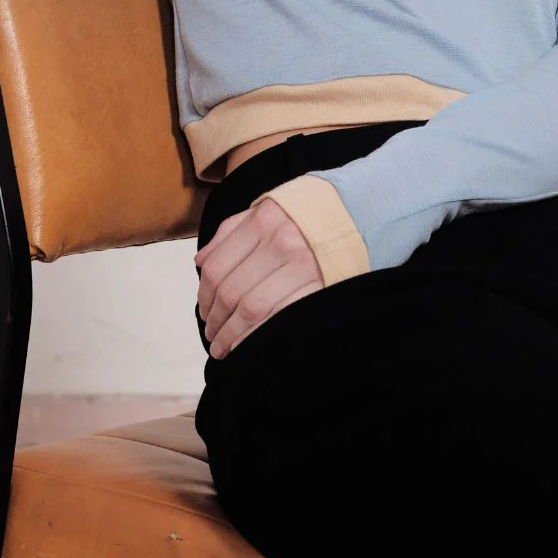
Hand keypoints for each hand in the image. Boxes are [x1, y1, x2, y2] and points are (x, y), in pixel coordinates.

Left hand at [195, 198, 324, 358]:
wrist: (358, 215)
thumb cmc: (305, 216)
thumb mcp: (267, 211)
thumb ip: (230, 231)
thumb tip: (199, 261)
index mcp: (262, 220)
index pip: (216, 267)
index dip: (203, 297)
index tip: (203, 313)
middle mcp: (281, 241)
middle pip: (231, 291)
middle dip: (215, 320)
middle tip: (211, 336)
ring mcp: (303, 265)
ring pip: (251, 308)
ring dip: (231, 334)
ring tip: (222, 347)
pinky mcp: (321, 285)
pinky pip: (280, 316)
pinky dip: (257, 335)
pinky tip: (246, 345)